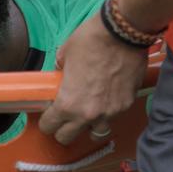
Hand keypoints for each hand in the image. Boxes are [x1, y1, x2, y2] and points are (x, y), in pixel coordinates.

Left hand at [38, 13, 147, 145]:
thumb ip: (59, 72)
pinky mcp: (126, 105)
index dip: (46, 121)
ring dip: (88, 125)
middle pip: (68, 138)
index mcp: (68, 103)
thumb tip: (60, 76)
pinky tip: (107, 97)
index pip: (49, 127)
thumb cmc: (90, 41)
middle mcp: (88, 115)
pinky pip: (113, 117)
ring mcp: (110, 113)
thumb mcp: (64, 54)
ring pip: (95, 133)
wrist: (123, 33)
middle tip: (65, 116)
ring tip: (88, 111)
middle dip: (63, 129)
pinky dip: (108, 112)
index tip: (49, 115)